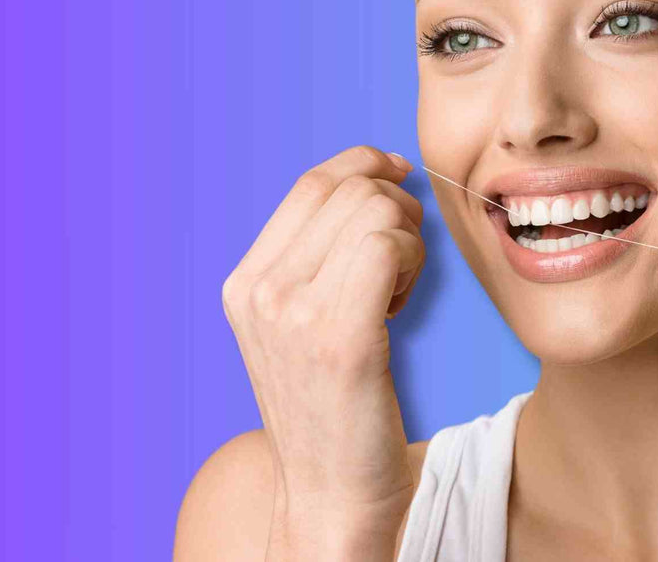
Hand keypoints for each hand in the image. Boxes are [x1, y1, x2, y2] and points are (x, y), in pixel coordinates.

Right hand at [221, 146, 425, 557]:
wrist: (332, 495)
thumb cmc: (336, 409)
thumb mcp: (302, 327)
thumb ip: (318, 261)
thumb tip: (373, 184)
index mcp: (245, 284)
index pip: (310, 184)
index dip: (362, 163)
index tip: (399, 172)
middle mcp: (259, 292)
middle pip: (348, 189)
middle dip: (397, 208)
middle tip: (406, 259)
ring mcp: (292, 313)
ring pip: (374, 211)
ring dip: (408, 241)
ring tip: (399, 293)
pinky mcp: (338, 337)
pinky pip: (388, 248)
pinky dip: (413, 263)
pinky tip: (403, 305)